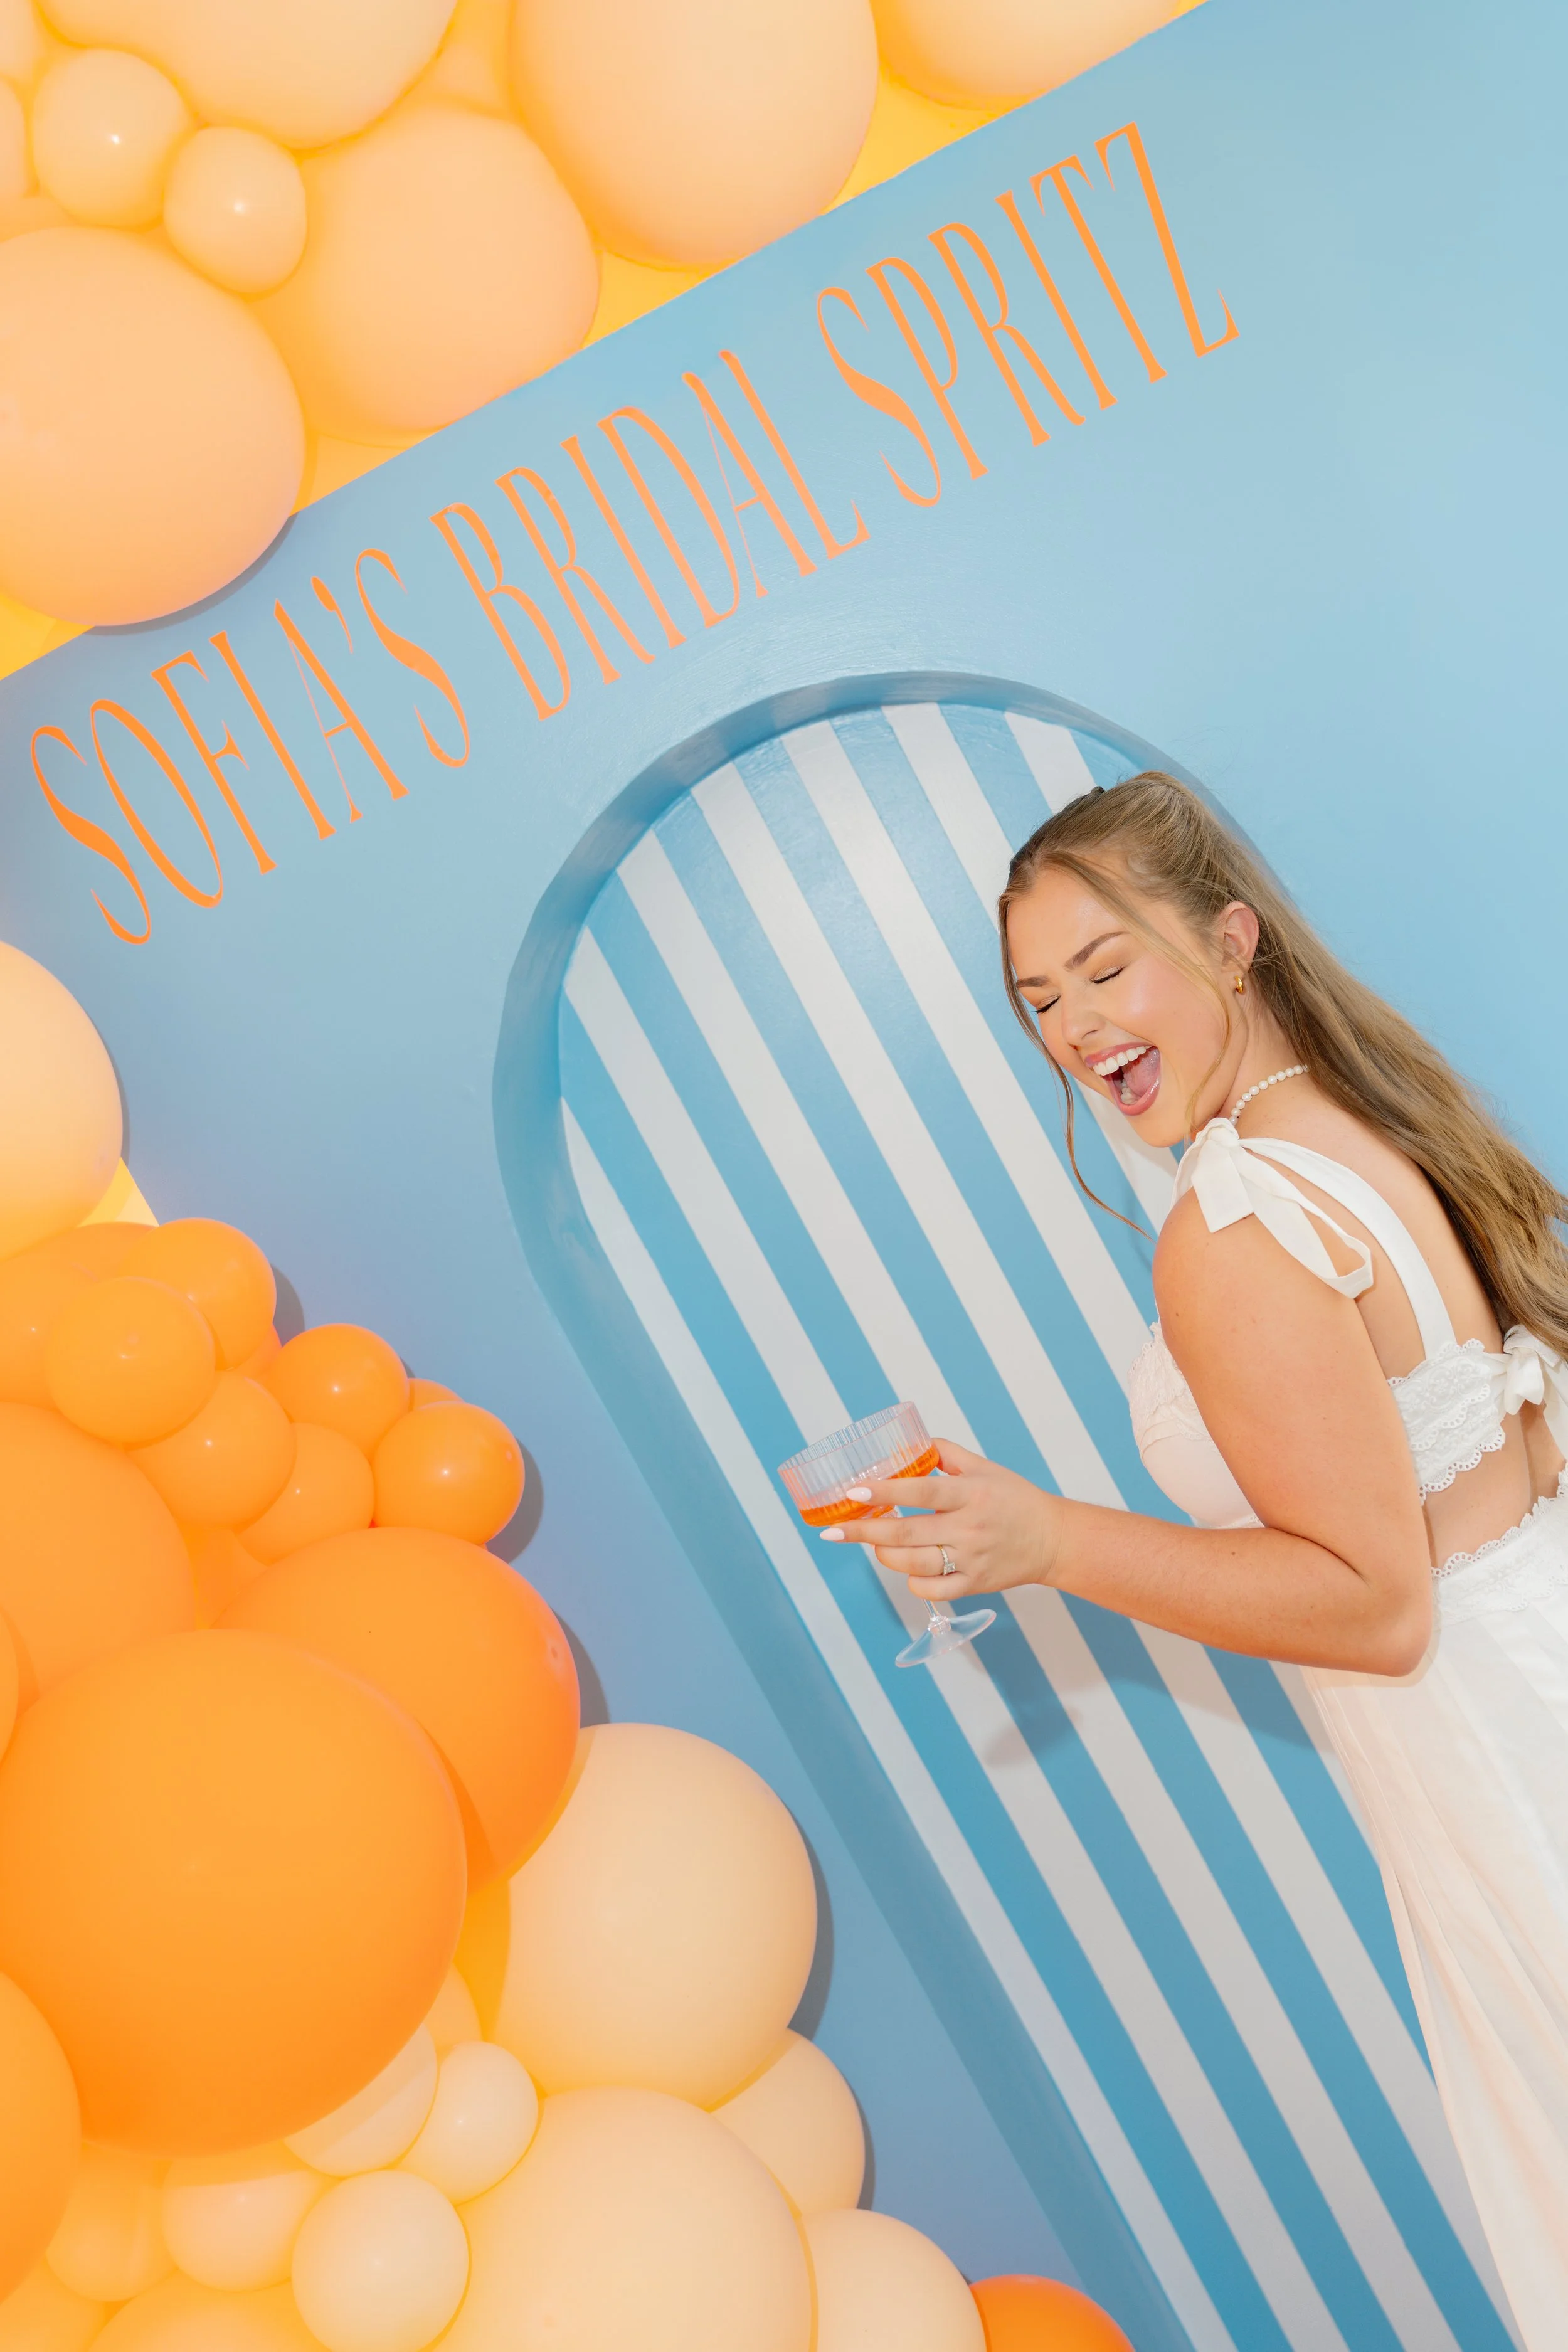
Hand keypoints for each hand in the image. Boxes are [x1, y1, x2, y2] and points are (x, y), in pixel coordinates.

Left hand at [819, 1439, 1062, 1600]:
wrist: (1052, 1539)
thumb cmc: (1014, 1499)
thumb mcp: (983, 1467)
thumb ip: (945, 1453)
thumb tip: (909, 1445)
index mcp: (970, 1493)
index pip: (920, 1490)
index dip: (884, 1490)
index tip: (853, 1492)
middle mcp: (970, 1527)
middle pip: (907, 1533)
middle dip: (864, 1531)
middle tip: (833, 1532)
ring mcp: (972, 1559)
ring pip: (914, 1564)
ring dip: (884, 1554)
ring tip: (872, 1542)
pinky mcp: (975, 1584)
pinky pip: (932, 1590)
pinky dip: (912, 1581)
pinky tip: (907, 1568)